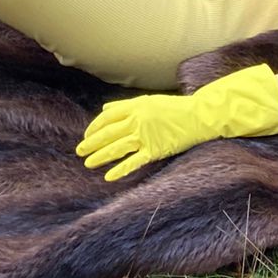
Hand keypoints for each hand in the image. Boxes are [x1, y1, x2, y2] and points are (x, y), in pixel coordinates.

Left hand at [77, 64, 277, 181]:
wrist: (199, 116)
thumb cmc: (174, 108)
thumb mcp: (148, 101)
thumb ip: (125, 106)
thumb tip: (105, 108)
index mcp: (136, 106)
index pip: (107, 116)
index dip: (94, 127)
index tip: (86, 135)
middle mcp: (138, 119)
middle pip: (108, 133)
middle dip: (91, 143)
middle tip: (79, 151)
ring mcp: (146, 135)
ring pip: (117, 147)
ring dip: (100, 156)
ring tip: (88, 163)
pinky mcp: (155, 150)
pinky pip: (134, 162)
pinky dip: (120, 170)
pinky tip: (109, 176)